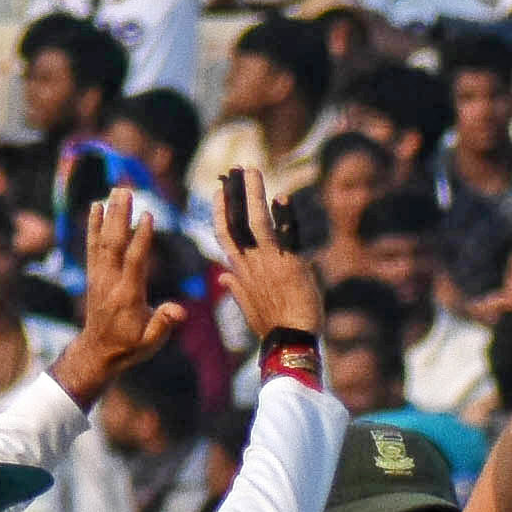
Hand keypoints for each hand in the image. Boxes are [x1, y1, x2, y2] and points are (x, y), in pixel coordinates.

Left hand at [53, 187, 184, 407]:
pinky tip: (96, 206)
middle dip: (120, 216)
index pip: (134, 261)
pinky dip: (93, 224)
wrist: (98, 352)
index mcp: (127, 296)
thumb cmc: (130, 347)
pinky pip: (92, 245)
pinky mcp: (93, 274)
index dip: (141, 238)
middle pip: (114, 243)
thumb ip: (163, 324)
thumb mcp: (151, 342)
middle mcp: (110, 282)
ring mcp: (99, 277)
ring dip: (109, 214)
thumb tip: (178, 311)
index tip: (148, 214)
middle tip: (126, 190)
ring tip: (116, 190)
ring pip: (102, 240)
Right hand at [209, 166, 323, 366]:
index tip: (219, 193)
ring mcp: (270, 262)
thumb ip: (235, 287)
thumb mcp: (248, 306)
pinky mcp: (291, 265)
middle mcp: (251, 262)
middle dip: (234, 193)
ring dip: (253, 193)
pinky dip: (286, 216)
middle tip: (235, 169)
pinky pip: (288, 235)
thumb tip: (223, 277)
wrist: (291, 342)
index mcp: (240, 271)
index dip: (220, 211)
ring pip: (257, 220)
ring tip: (252, 170)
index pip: (224, 234)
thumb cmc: (272, 325)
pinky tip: (283, 197)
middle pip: (236, 221)